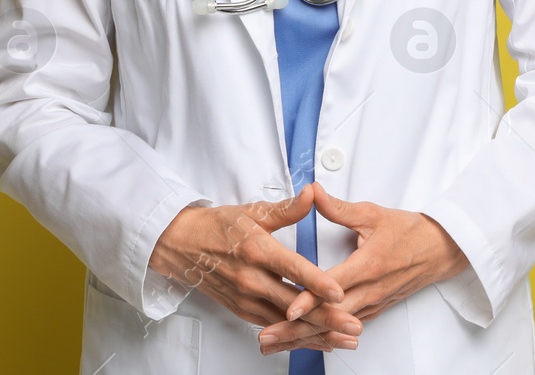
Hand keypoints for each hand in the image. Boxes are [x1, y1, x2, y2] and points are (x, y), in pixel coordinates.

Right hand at [149, 185, 363, 351]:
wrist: (181, 244)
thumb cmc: (217, 226)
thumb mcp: (252, 212)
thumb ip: (286, 209)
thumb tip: (312, 193)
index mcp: (256, 250)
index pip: (292, 268)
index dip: (316, 282)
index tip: (339, 292)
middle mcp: (251, 279)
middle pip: (293, 303)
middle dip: (326, 318)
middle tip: (353, 325)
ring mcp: (246, 298)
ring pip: (286, 321)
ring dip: (316, 333)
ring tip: (343, 340)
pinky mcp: (243, 310)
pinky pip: (274, 326)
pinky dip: (297, 335)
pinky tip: (318, 340)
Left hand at [257, 181, 469, 353]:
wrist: (440, 249)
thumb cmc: (409, 231)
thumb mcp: (372, 214)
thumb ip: (338, 207)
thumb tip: (312, 191)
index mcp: (367, 266)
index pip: (332, 287)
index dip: (309, 300)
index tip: (287, 309)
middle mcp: (370, 290)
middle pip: (328, 316)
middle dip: (297, 328)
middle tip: (268, 336)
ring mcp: (373, 303)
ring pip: (335, 326)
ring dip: (306, 336)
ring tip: (278, 343)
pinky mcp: (376, 309)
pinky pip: (347, 326)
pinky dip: (325, 335)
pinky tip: (306, 341)